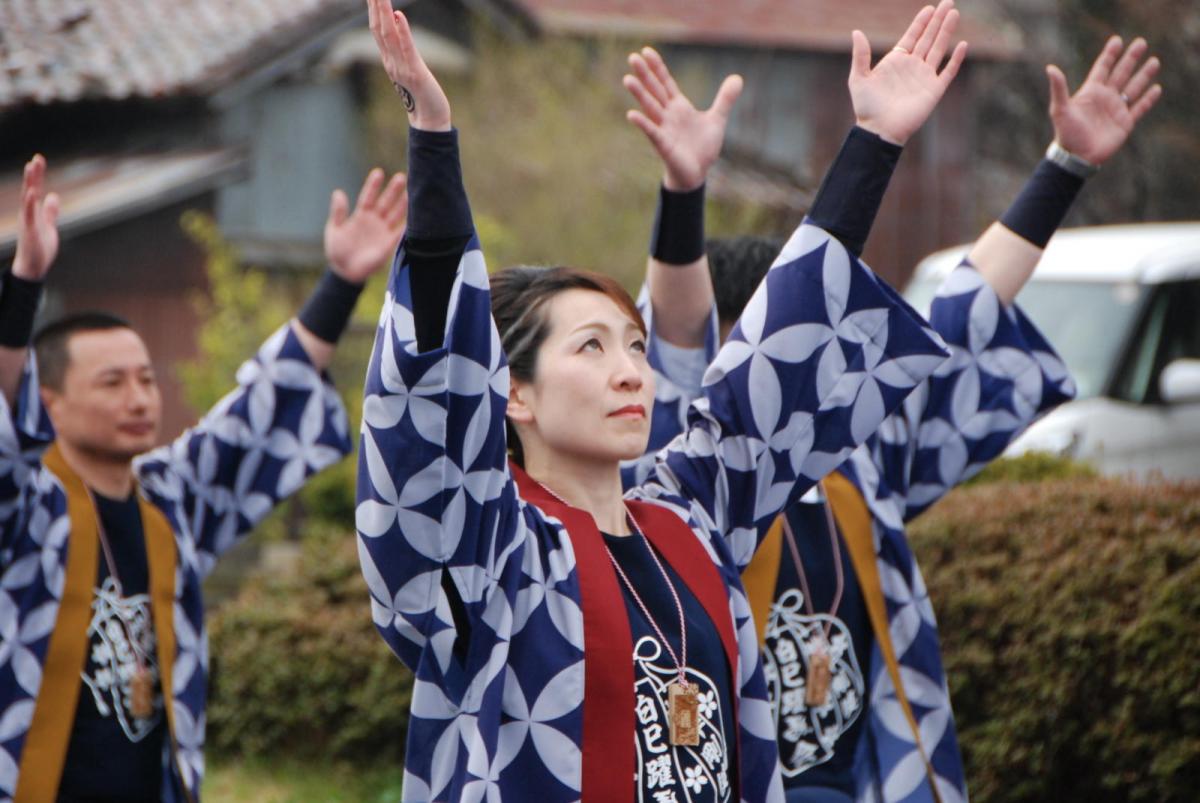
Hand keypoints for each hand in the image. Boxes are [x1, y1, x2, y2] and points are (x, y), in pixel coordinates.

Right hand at [12, 155, 59, 280]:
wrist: (33, 267)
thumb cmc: (39, 248)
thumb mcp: (48, 226)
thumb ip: (50, 212)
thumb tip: (53, 197)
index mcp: (34, 211)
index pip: (35, 188)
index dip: (37, 174)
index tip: (38, 159)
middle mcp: (28, 213)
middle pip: (31, 189)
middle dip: (33, 174)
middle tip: (37, 158)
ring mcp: (28, 221)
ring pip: (28, 198)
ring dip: (30, 182)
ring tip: (31, 167)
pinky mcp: (30, 230)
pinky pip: (30, 214)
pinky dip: (31, 202)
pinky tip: (33, 191)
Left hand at [324, 169, 407, 283]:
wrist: (345, 272)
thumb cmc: (337, 250)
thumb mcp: (335, 230)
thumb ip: (338, 212)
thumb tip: (338, 192)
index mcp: (361, 215)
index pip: (368, 197)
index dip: (373, 186)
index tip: (378, 173)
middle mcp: (375, 221)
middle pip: (386, 202)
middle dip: (393, 191)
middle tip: (402, 177)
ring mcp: (383, 232)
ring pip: (395, 215)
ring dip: (403, 205)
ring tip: (412, 193)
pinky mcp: (389, 245)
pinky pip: (400, 234)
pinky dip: (407, 227)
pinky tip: (415, 218)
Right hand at [366, 0, 450, 130]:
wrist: (429, 118)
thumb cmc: (422, 93)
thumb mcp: (409, 65)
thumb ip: (402, 45)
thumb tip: (397, 19)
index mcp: (389, 58)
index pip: (377, 28)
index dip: (372, 8)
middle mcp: (391, 60)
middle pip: (378, 28)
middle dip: (374, 5)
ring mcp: (400, 66)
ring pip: (388, 35)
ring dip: (383, 12)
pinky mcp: (414, 72)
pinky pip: (406, 48)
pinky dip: (402, 30)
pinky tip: (398, 15)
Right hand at [623, 48, 742, 191]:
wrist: (697, 173)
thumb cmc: (702, 147)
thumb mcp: (717, 119)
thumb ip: (724, 99)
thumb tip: (738, 78)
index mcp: (678, 106)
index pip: (665, 82)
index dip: (657, 67)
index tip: (646, 50)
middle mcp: (668, 115)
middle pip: (654, 90)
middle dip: (644, 75)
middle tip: (632, 57)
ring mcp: (663, 129)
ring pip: (650, 108)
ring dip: (639, 94)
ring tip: (627, 79)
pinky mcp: (663, 145)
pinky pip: (652, 132)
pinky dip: (643, 124)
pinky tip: (632, 115)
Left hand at [849, 0, 967, 145]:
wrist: (879, 130)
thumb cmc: (867, 107)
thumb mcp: (859, 78)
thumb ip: (860, 55)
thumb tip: (856, 32)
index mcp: (896, 61)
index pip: (912, 36)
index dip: (920, 22)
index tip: (929, 8)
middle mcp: (912, 66)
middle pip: (928, 38)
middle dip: (938, 20)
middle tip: (948, 2)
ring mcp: (924, 77)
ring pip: (939, 49)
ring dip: (946, 32)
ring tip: (954, 14)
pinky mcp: (933, 90)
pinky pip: (947, 72)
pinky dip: (955, 59)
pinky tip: (962, 45)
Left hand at [1048, 36, 1161, 165]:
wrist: (1077, 157)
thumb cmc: (1066, 134)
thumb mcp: (1060, 109)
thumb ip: (1059, 89)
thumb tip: (1050, 68)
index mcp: (1091, 92)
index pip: (1102, 68)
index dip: (1109, 54)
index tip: (1117, 40)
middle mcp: (1105, 98)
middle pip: (1121, 73)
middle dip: (1130, 58)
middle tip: (1141, 42)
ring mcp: (1116, 110)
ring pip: (1133, 88)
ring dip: (1143, 75)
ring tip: (1154, 61)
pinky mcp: (1125, 123)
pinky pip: (1139, 108)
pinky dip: (1148, 99)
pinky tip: (1156, 88)